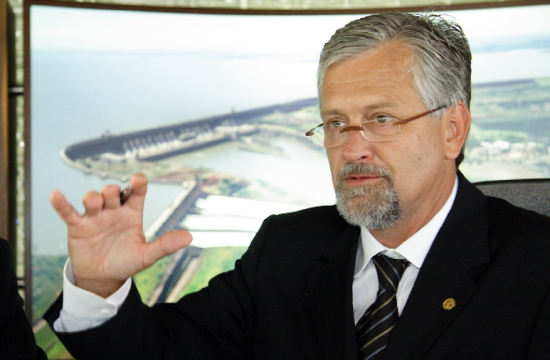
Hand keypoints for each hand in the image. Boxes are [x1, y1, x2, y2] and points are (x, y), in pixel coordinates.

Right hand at [50, 173, 192, 297]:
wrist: (104, 278)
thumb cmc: (126, 262)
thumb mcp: (147, 255)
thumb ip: (165, 245)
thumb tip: (189, 237)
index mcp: (132, 213)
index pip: (136, 193)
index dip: (137, 183)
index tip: (138, 179)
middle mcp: (114, 211)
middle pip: (112, 192)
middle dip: (111, 190)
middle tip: (113, 196)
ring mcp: (95, 217)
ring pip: (92, 199)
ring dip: (92, 197)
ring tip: (93, 201)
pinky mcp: (77, 227)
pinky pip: (68, 212)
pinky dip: (61, 204)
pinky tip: (55, 195)